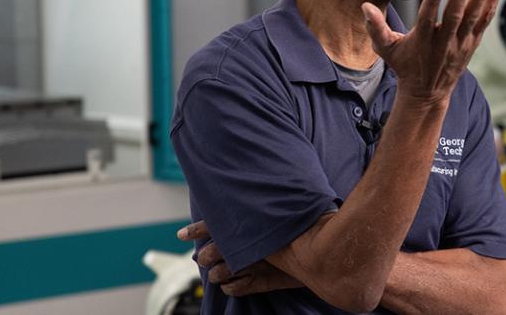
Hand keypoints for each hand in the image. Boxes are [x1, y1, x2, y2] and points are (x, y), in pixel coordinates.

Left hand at [177, 220, 302, 296]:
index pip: (214, 223)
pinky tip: (237, 282)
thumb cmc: (301, 230)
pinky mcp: (260, 281)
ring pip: (218, 274)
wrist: (324, 251)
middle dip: (205, 257)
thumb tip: (236, 217)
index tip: (182, 234)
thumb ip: (259, 219)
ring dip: (218, 275)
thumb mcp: (277, 218)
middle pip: (211, 252)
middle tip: (207, 259)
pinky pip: (234, 289)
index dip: (197, 228)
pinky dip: (232, 287)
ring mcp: (252, 263)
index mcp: (248, 224)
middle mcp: (247, 243)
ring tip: (225, 273)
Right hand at [362, 0, 505, 101]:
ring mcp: (460, 44)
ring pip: (473, 18)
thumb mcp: (386, 50)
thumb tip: (365, 6)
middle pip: (454, 17)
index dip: (432, 3)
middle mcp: (444, 44)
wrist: (427, 92)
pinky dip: (492, 3)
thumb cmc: (405, 66)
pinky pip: (484, 21)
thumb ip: (376, 28)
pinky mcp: (472, 43)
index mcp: (422, 42)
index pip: (427, 21)